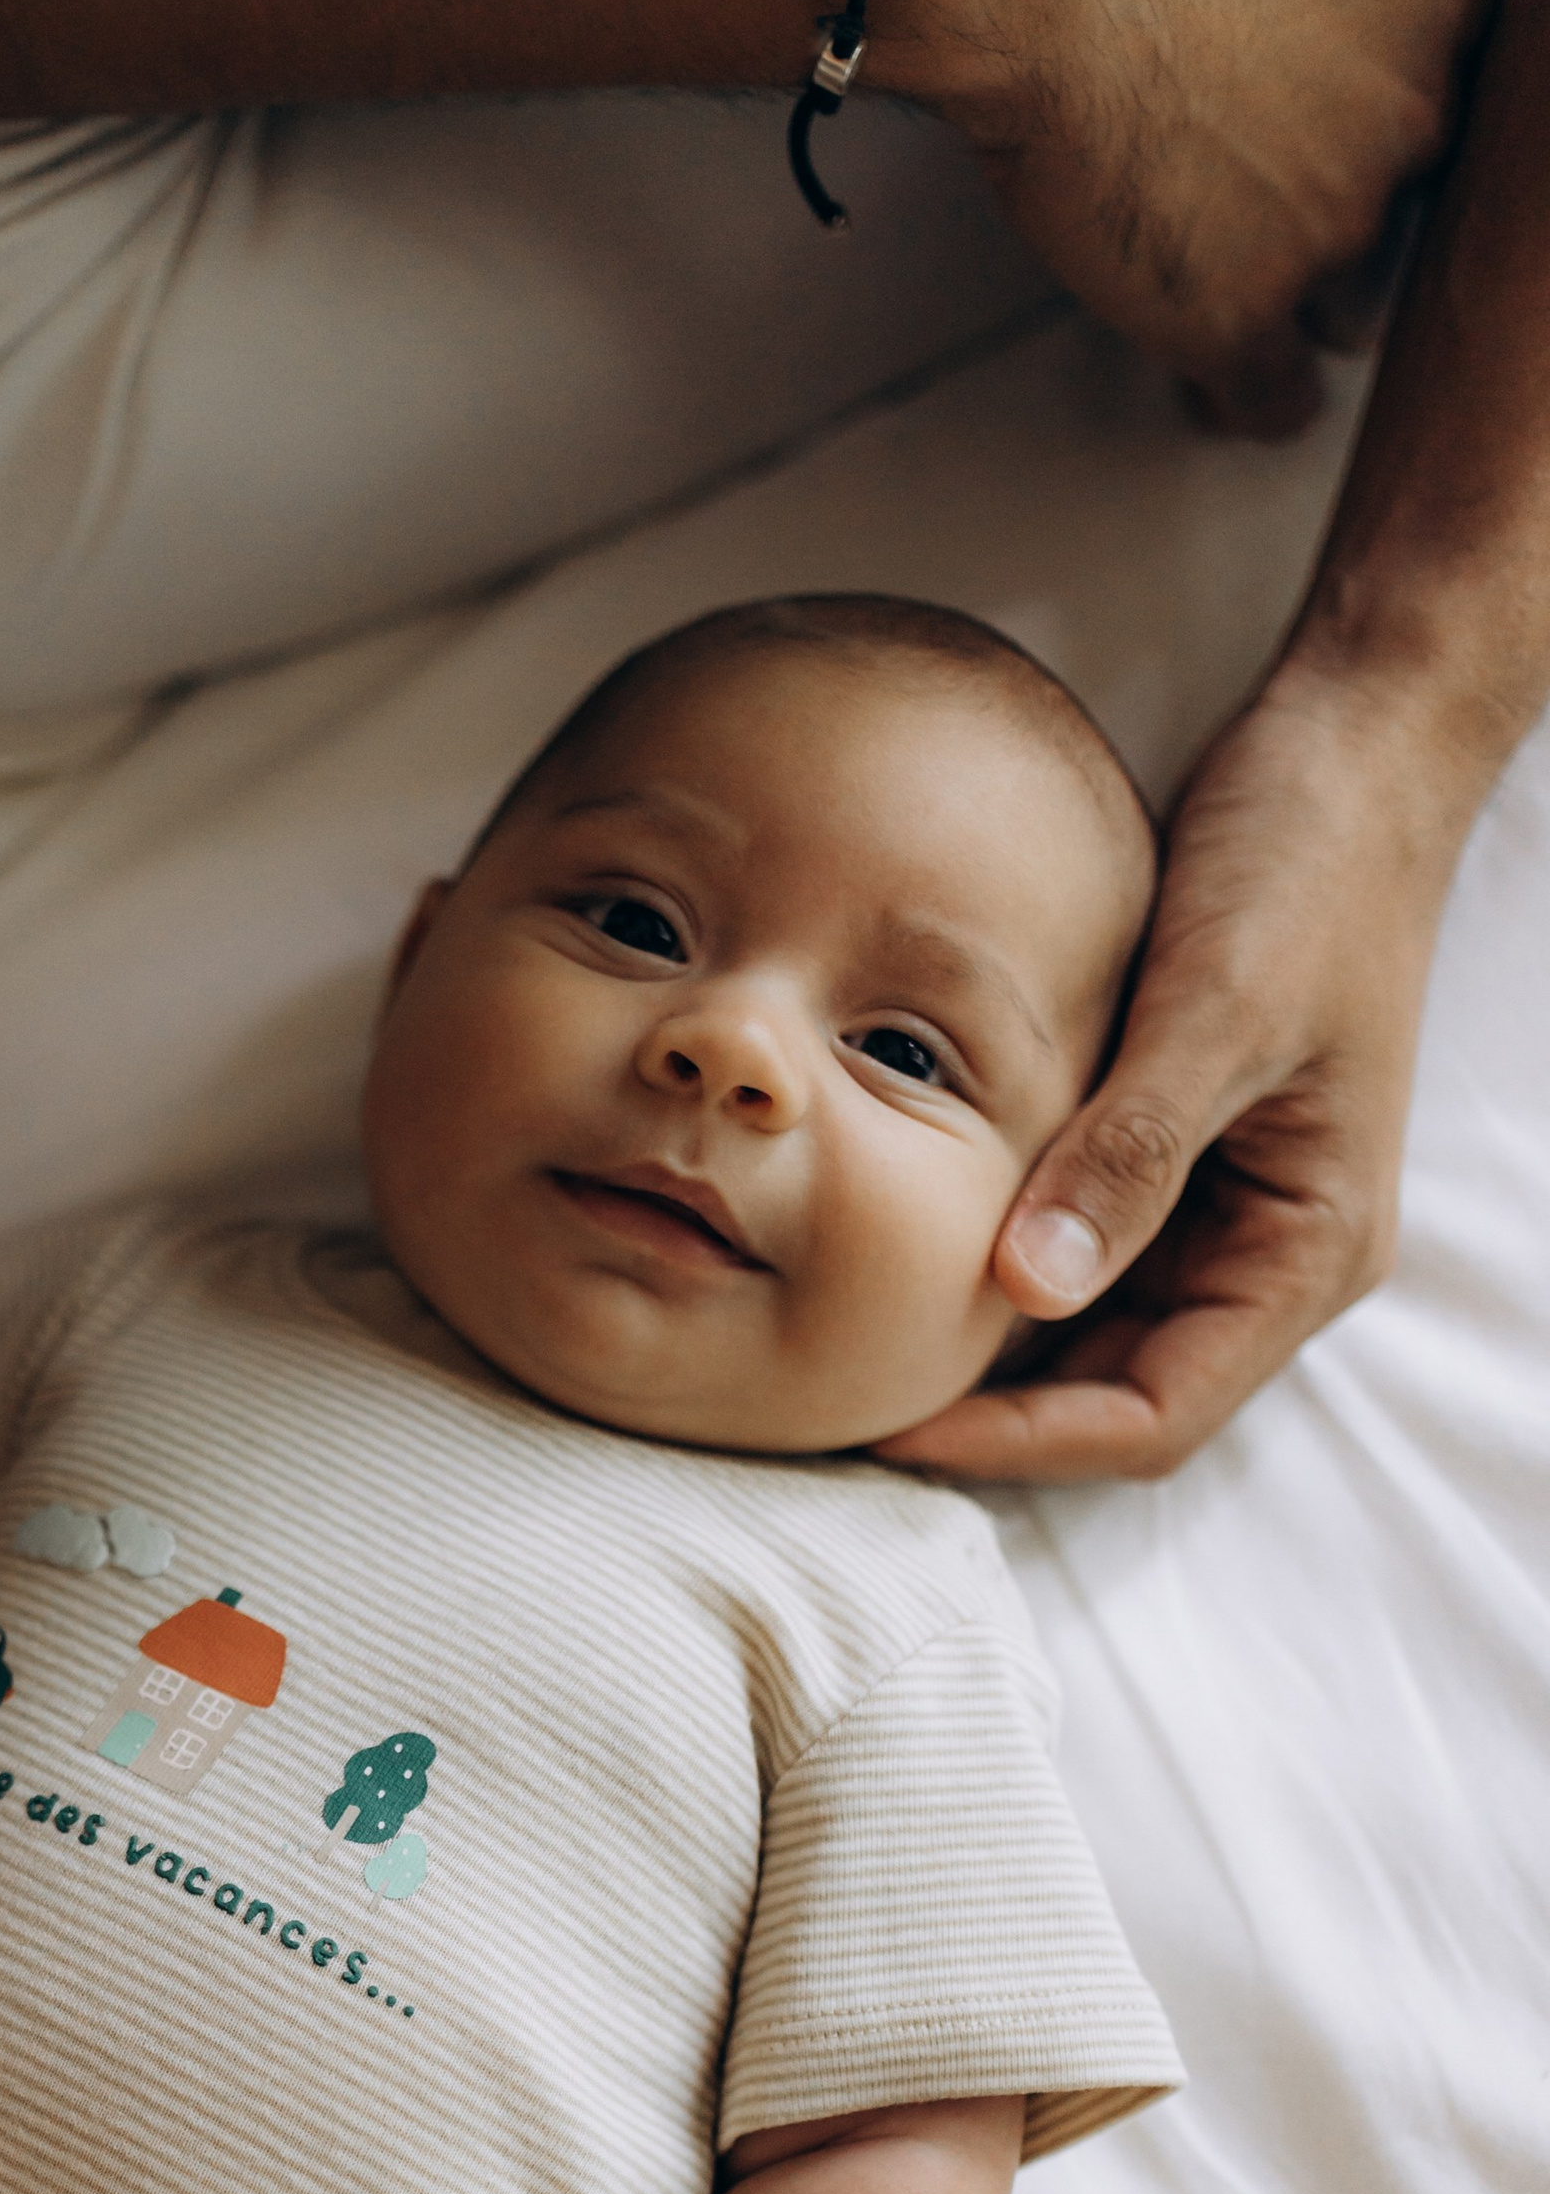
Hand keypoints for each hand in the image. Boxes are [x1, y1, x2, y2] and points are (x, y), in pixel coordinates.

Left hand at [882, 661, 1472, 1481]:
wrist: (1352, 751)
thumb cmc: (1311, 865)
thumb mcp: (1217, 1009)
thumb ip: (1128, 1153)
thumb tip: (1031, 1288)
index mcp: (1309, 1250)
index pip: (1156, 1415)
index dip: (1023, 1442)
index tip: (894, 1428)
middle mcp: (1267, 1253)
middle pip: (1115, 1396)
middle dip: (990, 1416)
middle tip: (840, 1404)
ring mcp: (1219, 1206)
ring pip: (1087, 1334)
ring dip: (985, 1350)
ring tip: (851, 1339)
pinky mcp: (1170, 1152)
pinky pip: (1074, 1246)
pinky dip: (995, 1262)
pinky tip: (898, 1245)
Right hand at [887, 0, 1482, 432]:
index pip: (1429, 90)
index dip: (1362, 120)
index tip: (1315, 133)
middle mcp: (1412, 109)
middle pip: (1389, 196)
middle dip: (1322, 202)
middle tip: (1246, 200)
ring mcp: (1333, 222)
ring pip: (1337, 300)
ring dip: (1281, 298)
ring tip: (1217, 290)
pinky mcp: (1241, 313)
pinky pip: (1269, 395)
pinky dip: (1242, 401)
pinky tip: (1216, 397)